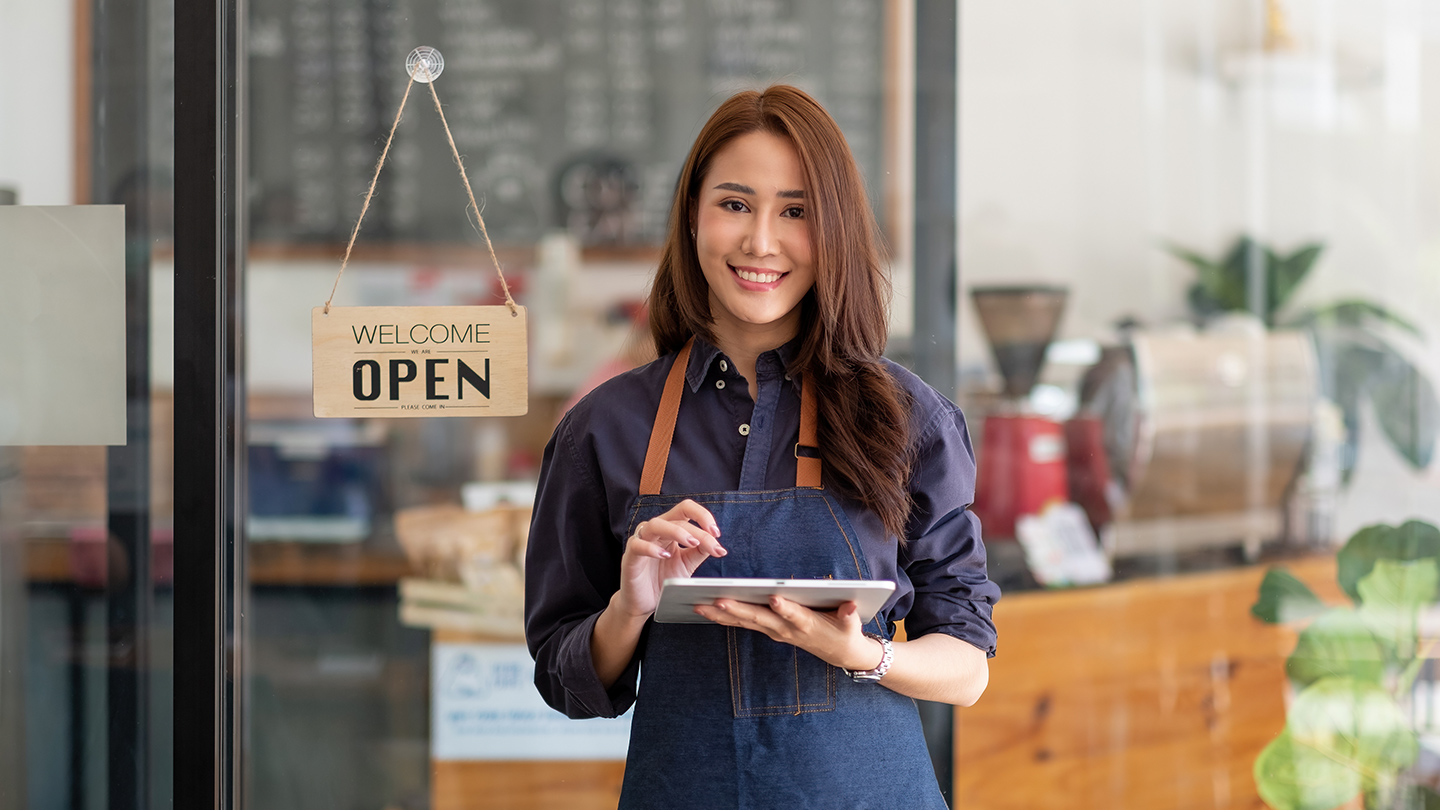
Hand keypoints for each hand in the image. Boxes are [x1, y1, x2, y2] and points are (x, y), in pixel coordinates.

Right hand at [614, 499, 726, 618]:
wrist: (644, 602)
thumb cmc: (663, 579)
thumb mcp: (687, 564)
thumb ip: (700, 551)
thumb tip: (717, 545)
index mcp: (670, 528)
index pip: (686, 510)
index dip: (703, 516)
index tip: (717, 534)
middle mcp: (656, 530)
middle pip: (676, 516)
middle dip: (698, 529)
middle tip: (713, 545)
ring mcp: (641, 540)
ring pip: (656, 524)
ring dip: (677, 531)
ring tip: (692, 543)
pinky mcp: (630, 556)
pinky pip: (638, 545)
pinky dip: (652, 548)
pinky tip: (665, 555)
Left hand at [694, 597, 884, 671]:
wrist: (841, 653)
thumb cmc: (846, 632)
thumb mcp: (852, 624)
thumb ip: (849, 614)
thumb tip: (849, 605)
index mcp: (807, 624)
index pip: (795, 615)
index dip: (785, 608)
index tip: (774, 598)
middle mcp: (786, 629)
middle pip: (760, 618)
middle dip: (738, 609)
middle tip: (718, 600)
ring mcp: (775, 631)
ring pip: (746, 622)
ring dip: (722, 614)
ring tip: (700, 605)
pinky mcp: (769, 631)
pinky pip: (744, 624)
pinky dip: (725, 617)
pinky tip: (706, 610)